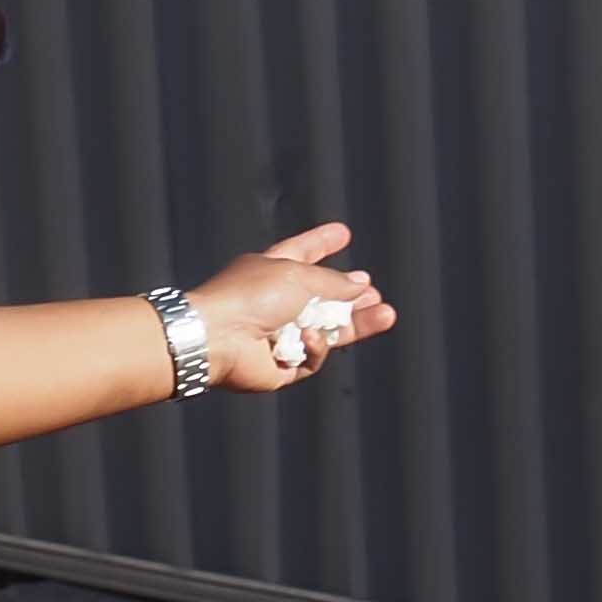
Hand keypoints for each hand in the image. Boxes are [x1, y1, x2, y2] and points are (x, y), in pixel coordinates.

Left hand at [191, 225, 384, 393]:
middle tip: (373, 293)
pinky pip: (310, 359)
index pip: (301, 253)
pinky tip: (312, 339)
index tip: (342, 233)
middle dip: (351, 297)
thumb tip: (361, 284)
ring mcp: (275, 336)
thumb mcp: (298, 275)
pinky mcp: (278, 367)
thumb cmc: (250, 296)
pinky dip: (315, 348)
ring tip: (385, 314)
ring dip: (356, 324)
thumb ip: (334, 281)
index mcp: (269, 272)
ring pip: (326, 332)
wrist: (216, 337)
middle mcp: (272, 303)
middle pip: (321, 299)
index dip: (320, 243)